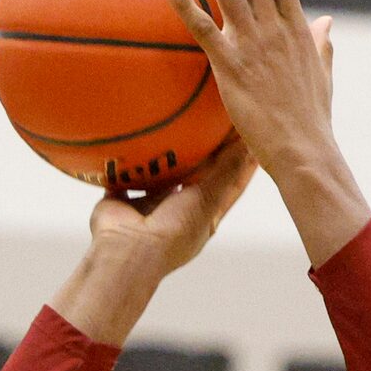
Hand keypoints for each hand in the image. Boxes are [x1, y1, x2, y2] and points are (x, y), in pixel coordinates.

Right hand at [87, 139, 256, 279]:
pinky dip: (124, 161)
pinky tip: (132, 137)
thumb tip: (248, 138)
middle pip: (193, 177)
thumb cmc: (173, 230)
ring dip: (164, 155)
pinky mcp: (120, 201)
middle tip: (211, 120)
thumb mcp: (208, 199)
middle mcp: (174, 212)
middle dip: (203, 153)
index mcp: (200, 217)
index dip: (241, 162)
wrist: (127, 249)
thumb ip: (227, 169)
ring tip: (173, 122)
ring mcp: (147, 207)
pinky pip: (123, 175)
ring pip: (159, 174)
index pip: (227, 184)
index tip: (250, 135)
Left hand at [161, 0, 369, 265]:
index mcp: (296, 28)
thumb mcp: (322, 74)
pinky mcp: (230, 67)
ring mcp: (253, 45)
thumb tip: (327, 22)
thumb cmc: (312, 119)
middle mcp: (275, 29)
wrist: (303, 149)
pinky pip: (202, 28)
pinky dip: (184, 5)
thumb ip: (322, 44)